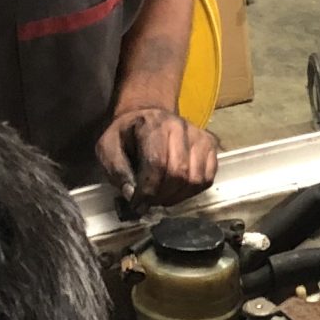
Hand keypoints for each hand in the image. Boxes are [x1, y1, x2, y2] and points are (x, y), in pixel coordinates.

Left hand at [96, 106, 219, 203]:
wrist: (149, 114)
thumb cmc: (128, 134)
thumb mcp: (108, 147)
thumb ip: (116, 169)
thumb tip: (131, 194)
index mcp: (153, 124)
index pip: (157, 163)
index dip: (148, 190)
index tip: (137, 205)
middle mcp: (181, 127)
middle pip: (178, 174)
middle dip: (161, 196)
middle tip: (149, 203)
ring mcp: (199, 136)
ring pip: (195, 179)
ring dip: (176, 197)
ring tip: (161, 197)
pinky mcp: (210, 146)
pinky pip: (206, 179)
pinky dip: (191, 192)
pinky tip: (176, 191)